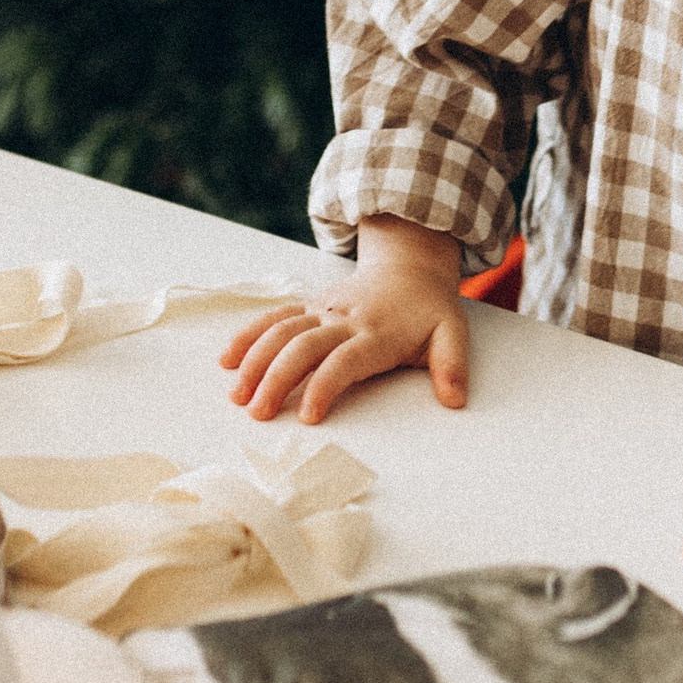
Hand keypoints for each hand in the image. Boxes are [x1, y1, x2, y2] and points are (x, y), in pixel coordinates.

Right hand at [221, 217, 470, 423]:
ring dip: (255, 360)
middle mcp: (343, 320)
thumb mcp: (452, 333)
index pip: (344, 360)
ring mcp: (322, 311)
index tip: (308, 416)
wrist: (409, 266)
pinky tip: (227, 358)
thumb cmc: (428, 309)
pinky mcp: (309, 306)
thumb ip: (452, 366)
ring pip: (281, 331)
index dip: (325, 386)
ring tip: (236, 395)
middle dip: (277, 378)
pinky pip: (274, 317)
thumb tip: (455, 400)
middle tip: (257, 413)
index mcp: (376, 333)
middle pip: (302, 346)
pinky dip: (249, 335)